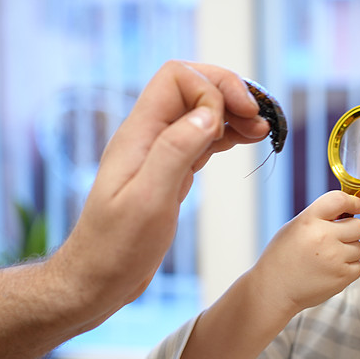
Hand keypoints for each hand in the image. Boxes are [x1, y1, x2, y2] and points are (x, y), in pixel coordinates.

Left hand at [48, 61, 269, 317]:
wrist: (96, 280)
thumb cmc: (116, 248)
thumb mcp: (148, 201)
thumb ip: (176, 151)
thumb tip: (209, 113)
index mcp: (139, 134)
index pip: (178, 78)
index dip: (212, 88)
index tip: (237, 119)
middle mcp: (148, 136)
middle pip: (192, 87)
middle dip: (229, 93)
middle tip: (261, 119)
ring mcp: (158, 154)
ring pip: (200, 113)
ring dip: (232, 114)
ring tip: (262, 130)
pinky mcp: (168, 174)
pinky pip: (201, 140)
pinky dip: (226, 136)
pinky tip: (244, 143)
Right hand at [251, 191, 359, 314]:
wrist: (274, 289)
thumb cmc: (283, 256)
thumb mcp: (294, 227)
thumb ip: (320, 217)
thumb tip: (350, 210)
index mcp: (309, 220)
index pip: (340, 199)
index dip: (353, 202)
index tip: (358, 205)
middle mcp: (323, 236)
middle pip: (358, 226)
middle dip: (350, 231)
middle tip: (335, 239)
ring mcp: (334, 258)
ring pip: (359, 247)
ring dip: (348, 252)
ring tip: (327, 259)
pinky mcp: (342, 276)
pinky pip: (358, 266)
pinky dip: (348, 268)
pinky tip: (329, 271)